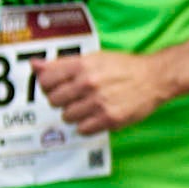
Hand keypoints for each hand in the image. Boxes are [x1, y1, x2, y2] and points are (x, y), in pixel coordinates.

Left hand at [35, 48, 180, 135]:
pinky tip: (96, 116)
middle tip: (75, 97)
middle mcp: (88, 83)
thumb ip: (61, 64)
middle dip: (61, 100)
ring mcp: (98, 102)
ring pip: (67, 117)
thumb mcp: (92, 58)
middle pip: (54, 101)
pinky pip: (83, 129)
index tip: (56, 87)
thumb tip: (34, 65)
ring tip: (88, 107)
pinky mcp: (110, 119)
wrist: (154, 78)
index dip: (48, 86)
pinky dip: (86, 125)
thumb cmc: (123, 67)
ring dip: (74, 114)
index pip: (45, 80)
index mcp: (82, 66)